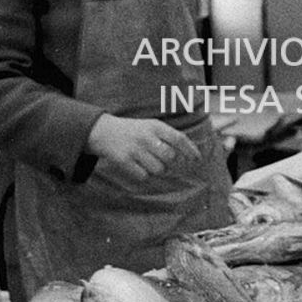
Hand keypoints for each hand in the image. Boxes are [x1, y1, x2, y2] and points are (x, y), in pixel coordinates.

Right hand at [85, 116, 201, 184]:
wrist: (104, 131)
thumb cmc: (135, 131)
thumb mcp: (152, 127)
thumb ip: (170, 137)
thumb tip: (190, 155)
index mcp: (155, 126)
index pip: (179, 138)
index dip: (190, 150)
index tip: (197, 160)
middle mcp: (146, 137)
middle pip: (170, 157)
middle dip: (170, 162)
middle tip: (161, 158)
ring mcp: (135, 149)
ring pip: (158, 169)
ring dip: (156, 168)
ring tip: (146, 160)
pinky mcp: (124, 161)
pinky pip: (143, 175)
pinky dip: (143, 174)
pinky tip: (136, 165)